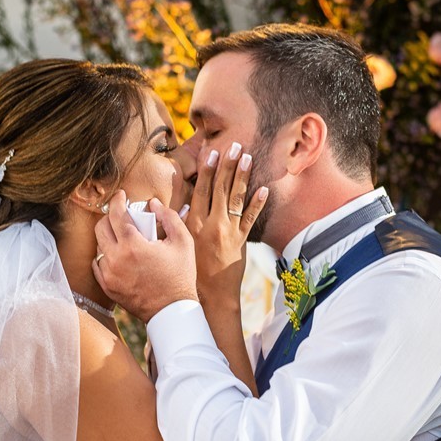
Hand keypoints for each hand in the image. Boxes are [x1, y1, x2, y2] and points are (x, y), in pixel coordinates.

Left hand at [93, 190, 198, 322]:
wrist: (172, 310)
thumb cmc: (180, 275)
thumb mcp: (183, 242)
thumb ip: (169, 217)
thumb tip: (153, 204)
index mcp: (133, 245)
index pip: (115, 214)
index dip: (116, 200)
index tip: (120, 195)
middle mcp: (116, 259)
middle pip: (101, 227)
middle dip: (110, 216)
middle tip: (122, 216)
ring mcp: (109, 274)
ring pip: (98, 245)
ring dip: (109, 237)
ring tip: (123, 237)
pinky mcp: (107, 286)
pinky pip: (98, 264)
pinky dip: (105, 256)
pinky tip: (118, 255)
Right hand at [185, 143, 268, 309]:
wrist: (209, 295)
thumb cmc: (189, 269)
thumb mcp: (178, 241)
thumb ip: (176, 219)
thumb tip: (176, 200)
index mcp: (192, 223)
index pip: (199, 190)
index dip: (206, 170)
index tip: (211, 151)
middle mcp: (210, 225)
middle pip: (219, 189)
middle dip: (227, 166)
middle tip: (234, 145)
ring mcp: (228, 232)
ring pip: (235, 199)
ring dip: (242, 177)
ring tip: (248, 157)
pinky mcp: (241, 242)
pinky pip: (250, 219)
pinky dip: (257, 204)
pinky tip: (264, 189)